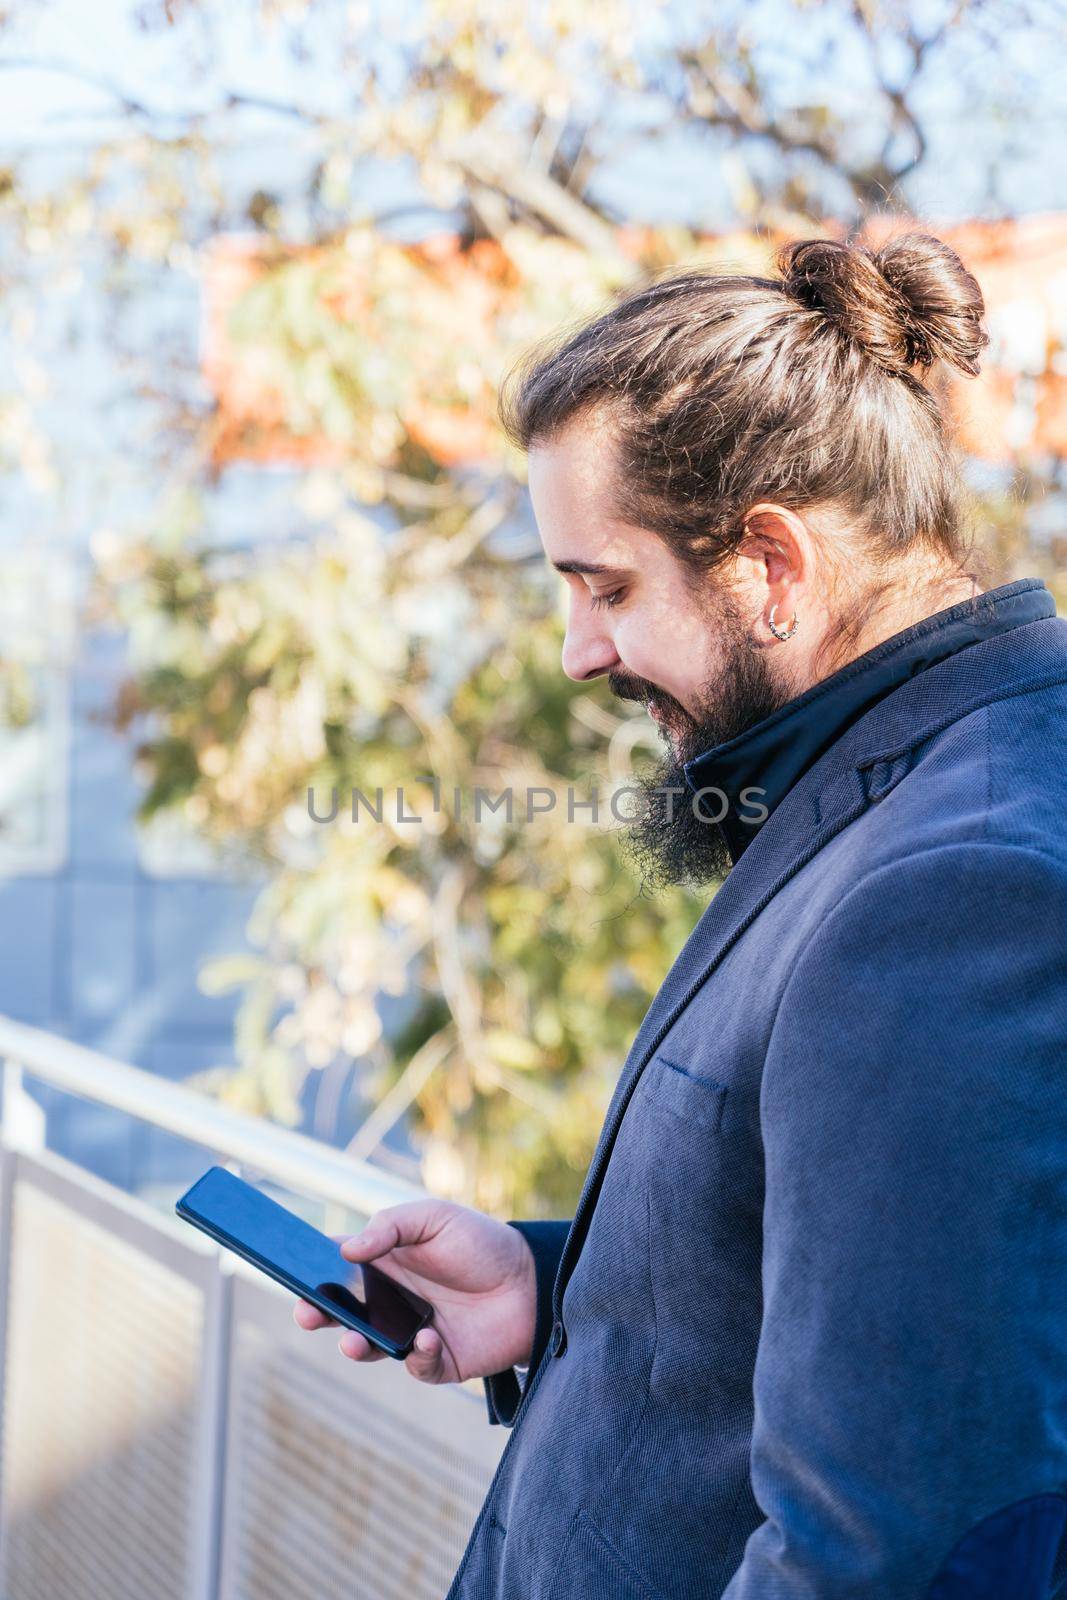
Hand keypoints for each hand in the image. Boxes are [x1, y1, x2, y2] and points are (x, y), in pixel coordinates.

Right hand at [293, 1199, 535, 1387]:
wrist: (532, 1280)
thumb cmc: (480, 1242)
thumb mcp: (434, 1218)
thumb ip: (389, 1228)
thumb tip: (346, 1250)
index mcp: (385, 1262)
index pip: (338, 1267)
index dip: (312, 1270)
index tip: (291, 1271)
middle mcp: (392, 1300)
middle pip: (343, 1312)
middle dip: (319, 1315)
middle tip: (307, 1315)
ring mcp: (411, 1332)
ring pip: (370, 1347)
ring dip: (356, 1347)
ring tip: (353, 1343)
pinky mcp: (438, 1361)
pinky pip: (417, 1367)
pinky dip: (417, 1358)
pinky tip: (427, 1340)